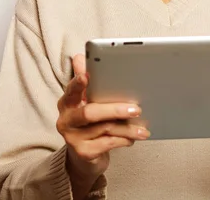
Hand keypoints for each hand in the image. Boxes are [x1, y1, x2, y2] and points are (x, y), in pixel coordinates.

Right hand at [56, 54, 148, 183]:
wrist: (85, 152)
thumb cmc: (90, 120)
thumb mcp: (87, 99)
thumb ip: (86, 79)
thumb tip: (80, 57)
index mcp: (67, 102)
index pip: (71, 90)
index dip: (77, 83)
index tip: (86, 76)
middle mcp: (66, 120)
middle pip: (90, 113)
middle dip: (115, 110)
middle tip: (136, 108)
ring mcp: (73, 138)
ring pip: (105, 129)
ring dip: (127, 127)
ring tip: (143, 127)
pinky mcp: (84, 153)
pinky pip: (108, 144)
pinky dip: (123, 139)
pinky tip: (134, 137)